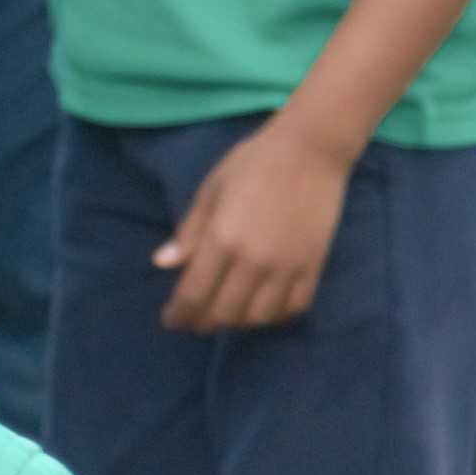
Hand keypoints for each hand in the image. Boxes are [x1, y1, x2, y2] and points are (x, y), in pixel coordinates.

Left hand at [156, 119, 353, 333]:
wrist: (310, 151)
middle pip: (225, 312)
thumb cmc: (253, 164)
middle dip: (205, 323)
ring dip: (240, 321)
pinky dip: (277, 315)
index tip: (172, 321)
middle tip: (197, 322)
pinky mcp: (312, 265)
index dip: (180, 314)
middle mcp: (253, 261)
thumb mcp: (211, 191)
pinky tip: (266, 308)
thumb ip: (190, 232)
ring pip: (259, 317)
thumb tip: (163, 263)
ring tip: (230, 314)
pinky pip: (295, 307)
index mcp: (222, 239)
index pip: (194, 293)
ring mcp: (286, 266)